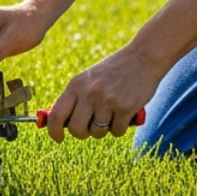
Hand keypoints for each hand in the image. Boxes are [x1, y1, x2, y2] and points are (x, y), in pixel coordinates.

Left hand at [42, 43, 165, 141]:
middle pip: (76, 129)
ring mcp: (107, 100)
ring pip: (97, 133)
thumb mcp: (89, 79)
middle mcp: (89, 92)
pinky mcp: (125, 108)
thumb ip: (75, 99)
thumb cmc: (114, 71)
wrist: (143, 57)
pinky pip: (117, 132)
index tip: (58, 138)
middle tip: (92, 126)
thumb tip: (59, 124)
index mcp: (76, 84)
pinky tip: (125, 113)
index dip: (54, 131)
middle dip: (83, 133)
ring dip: (105, 129)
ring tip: (112, 113)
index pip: (56, 115)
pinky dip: (121, 127)